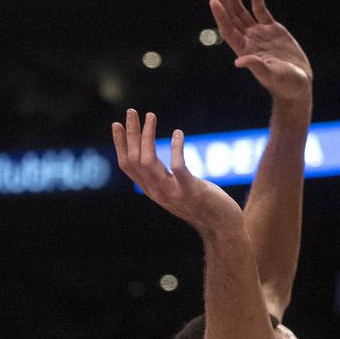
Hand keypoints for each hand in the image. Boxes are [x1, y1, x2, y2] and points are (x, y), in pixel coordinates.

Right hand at [111, 109, 242, 234]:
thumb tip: (150, 157)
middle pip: (135, 159)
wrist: (222, 227)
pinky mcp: (191, 191)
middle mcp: (157, 192)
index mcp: (151, 190)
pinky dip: (176, 148)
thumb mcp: (174, 190)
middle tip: (132, 111)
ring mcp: (172, 193)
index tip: (117, 124)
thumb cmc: (201, 205)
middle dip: (131, 133)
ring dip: (147, 136)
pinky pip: (178, 167)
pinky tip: (178, 133)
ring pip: (149, 161)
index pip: (127, 166)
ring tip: (150, 116)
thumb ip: (161, 178)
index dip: (120, 144)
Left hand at [209, 0, 312, 112]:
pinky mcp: (273, 30)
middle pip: (231, 16)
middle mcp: (249, 40)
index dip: (220, 15)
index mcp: (245, 50)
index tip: (213, 0)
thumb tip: (239, 61)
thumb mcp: (272, 75)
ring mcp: (259, 34)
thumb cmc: (285, 84)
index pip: (228, 29)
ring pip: (243, 11)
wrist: (298, 84)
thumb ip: (257, 67)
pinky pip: (261, 10)